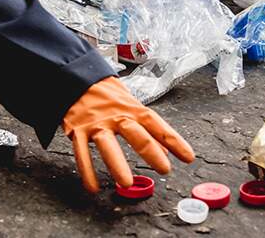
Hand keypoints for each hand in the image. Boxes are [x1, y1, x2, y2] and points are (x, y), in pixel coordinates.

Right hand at [62, 77, 194, 192]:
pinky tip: (93, 187)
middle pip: (135, 133)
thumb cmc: (107, 94)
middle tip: (164, 169)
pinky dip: (86, 171)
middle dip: (151, 152)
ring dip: (117, 164)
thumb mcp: (130, 105)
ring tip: (126, 183)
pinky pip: (81, 152)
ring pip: (107, 144)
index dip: (174, 140)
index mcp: (132, 109)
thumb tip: (166, 151)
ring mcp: (96, 123)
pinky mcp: (77, 130)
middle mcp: (116, 116)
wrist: (75, 76)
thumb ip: (148, 130)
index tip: (188, 157)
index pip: (156, 124)